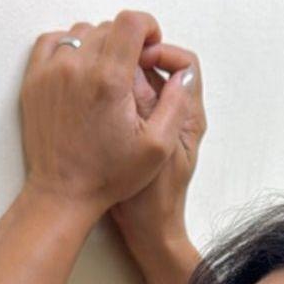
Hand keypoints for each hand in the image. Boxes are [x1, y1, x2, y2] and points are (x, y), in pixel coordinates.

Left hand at [19, 11, 194, 215]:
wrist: (62, 194)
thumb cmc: (107, 176)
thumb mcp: (158, 147)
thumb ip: (177, 104)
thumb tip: (183, 73)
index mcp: (110, 81)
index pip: (131, 22)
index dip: (148, 27)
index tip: (150, 45)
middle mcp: (77, 69)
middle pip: (108, 27)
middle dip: (126, 41)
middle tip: (132, 69)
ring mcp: (51, 73)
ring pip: (81, 33)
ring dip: (99, 45)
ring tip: (107, 73)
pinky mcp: (34, 81)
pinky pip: (52, 42)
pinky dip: (69, 47)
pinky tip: (81, 69)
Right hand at [109, 42, 205, 249]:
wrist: (147, 232)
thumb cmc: (152, 200)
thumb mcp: (148, 147)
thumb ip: (143, 105)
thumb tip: (135, 65)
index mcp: (189, 117)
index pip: (185, 64)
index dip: (160, 51)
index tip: (134, 56)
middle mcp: (179, 116)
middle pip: (162, 69)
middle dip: (137, 60)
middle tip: (110, 64)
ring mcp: (160, 124)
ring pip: (144, 84)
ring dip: (123, 77)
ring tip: (99, 80)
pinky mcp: (142, 133)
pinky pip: (131, 102)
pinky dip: (116, 94)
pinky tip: (95, 100)